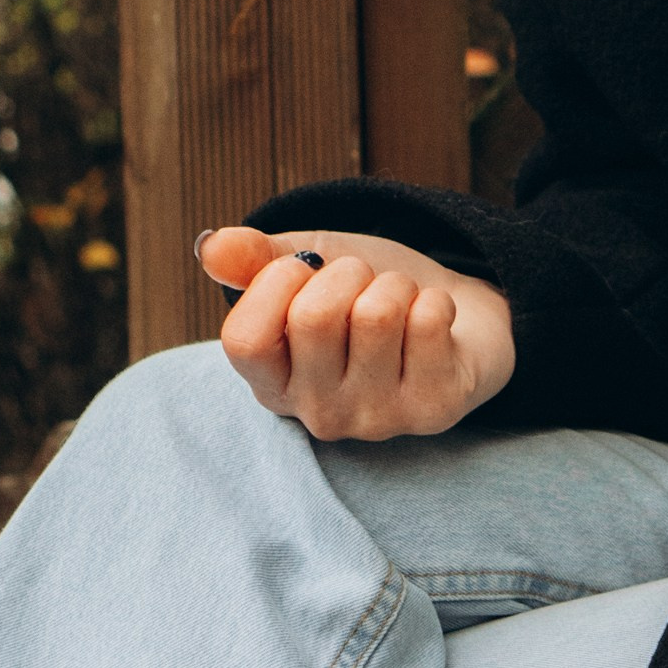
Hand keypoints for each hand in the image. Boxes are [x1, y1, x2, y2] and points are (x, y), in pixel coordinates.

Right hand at [197, 224, 514, 440]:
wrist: (456, 321)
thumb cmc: (367, 296)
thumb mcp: (306, 268)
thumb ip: (255, 259)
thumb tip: (211, 248)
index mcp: (272, 384)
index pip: (244, 339)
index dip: (276, 282)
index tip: (303, 269)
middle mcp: (319, 414)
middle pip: (314, 318)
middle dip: (346, 273)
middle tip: (362, 284)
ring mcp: (377, 419)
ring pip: (376, 314)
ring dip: (393, 286)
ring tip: (397, 302)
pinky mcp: (433, 410)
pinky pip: (428, 322)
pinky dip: (435, 300)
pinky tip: (432, 322)